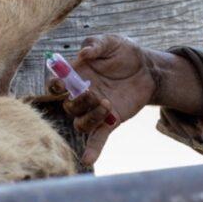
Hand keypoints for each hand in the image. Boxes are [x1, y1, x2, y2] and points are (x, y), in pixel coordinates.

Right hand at [49, 34, 157, 166]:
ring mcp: (95, 110)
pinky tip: (87, 159)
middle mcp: (82, 95)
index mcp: (76, 76)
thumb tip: (83, 53)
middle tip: (94, 92)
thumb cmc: (124, 52)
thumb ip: (95, 44)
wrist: (148, 67)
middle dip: (79, 101)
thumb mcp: (110, 41)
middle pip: (68, 106)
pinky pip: (97, 139)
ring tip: (107, 105)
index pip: (56, 85)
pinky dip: (92, 149)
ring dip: (90, 117)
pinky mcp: (110, 121)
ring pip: (81, 123)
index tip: (61, 84)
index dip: (54, 86)